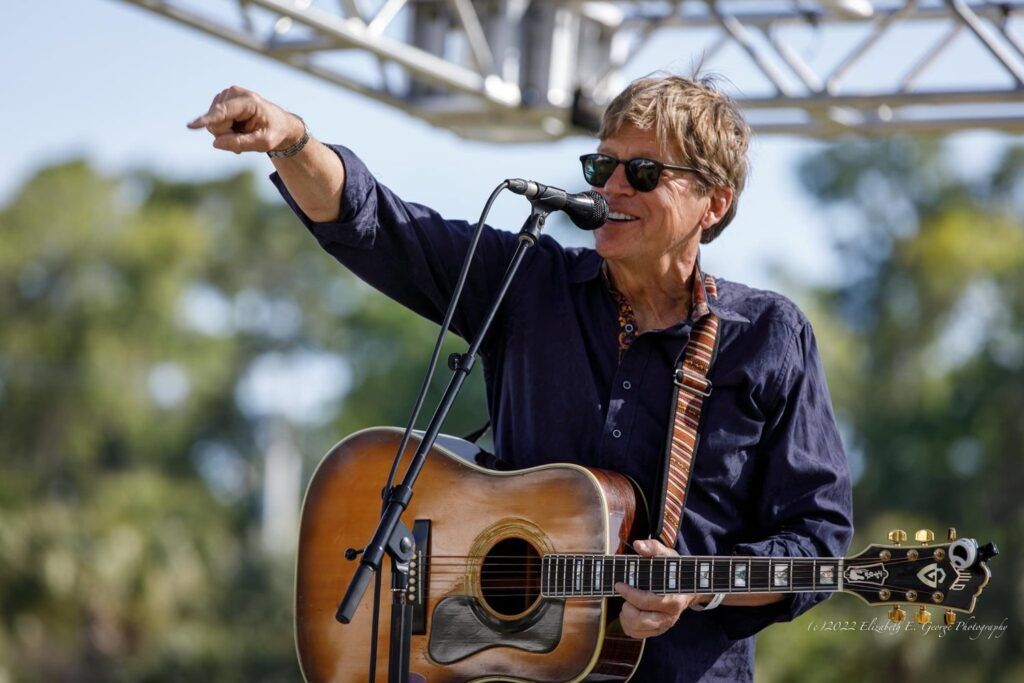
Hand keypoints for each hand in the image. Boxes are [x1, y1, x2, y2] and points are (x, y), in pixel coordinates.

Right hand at [186, 85, 303, 154]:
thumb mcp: (264, 143)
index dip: (207, 120)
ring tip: (243, 133)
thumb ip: (241, 143)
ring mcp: (225, 96)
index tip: (191, 126)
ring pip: (213, 124)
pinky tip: (237, 130)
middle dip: (227, 136)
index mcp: (248, 101)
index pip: (223, 112)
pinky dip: (224, 131)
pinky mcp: (221, 102)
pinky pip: (213, 123)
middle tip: (246, 138)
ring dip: (227, 134)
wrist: (279, 123)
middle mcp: (233, 93)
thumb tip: (216, 143)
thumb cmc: (274, 132)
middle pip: (216, 123)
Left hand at [614, 539, 705, 638]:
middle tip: (625, 593)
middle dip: (627, 607)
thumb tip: (638, 545)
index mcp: (673, 599)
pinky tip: (630, 611)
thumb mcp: (666, 555)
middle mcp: (669, 616)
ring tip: (628, 602)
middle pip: (640, 620)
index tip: (619, 584)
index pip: (647, 601)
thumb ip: (653, 548)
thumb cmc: (673, 570)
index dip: (629, 593)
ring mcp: (663, 625)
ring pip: (636, 629)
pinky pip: (635, 634)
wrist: (687, 587)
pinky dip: (627, 624)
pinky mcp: (657, 631)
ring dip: (626, 616)